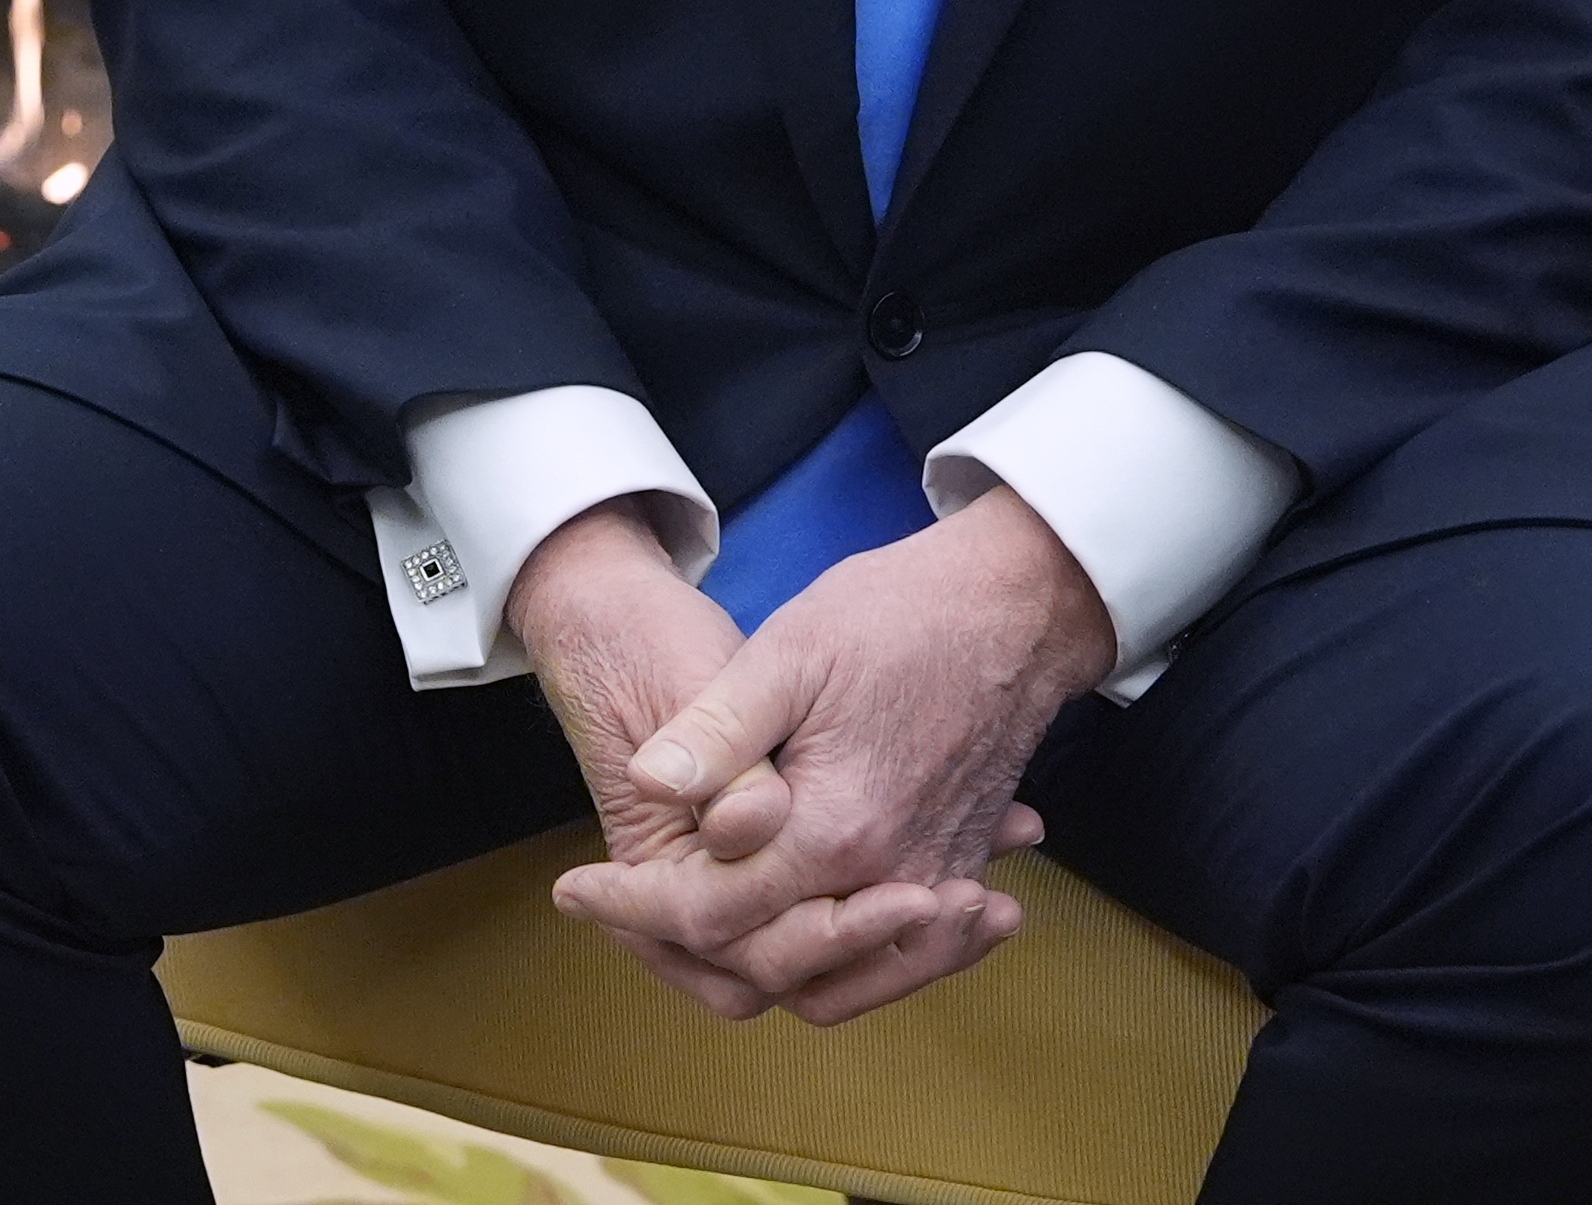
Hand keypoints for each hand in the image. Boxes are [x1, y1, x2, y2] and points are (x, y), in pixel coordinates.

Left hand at [545, 486, 1119, 1027]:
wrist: (1018, 607)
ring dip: (768, 972)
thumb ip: (717, 732)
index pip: (711, 914)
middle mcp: (892, 879)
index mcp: (834, 831)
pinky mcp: (961, 868)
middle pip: (774, 968)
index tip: (573, 887)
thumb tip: (647, 782)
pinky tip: (803, 929)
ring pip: (845, 984)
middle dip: (687, 950)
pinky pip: (904, 957)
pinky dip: (850, 964)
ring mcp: (936, 881)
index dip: (633, 907)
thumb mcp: (788, 653)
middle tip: (623, 915)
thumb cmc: (899, 616)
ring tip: (693, 938)